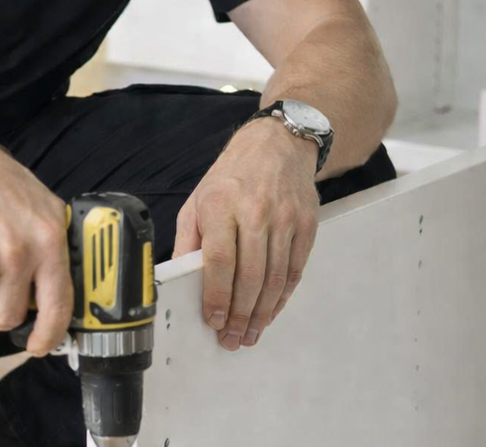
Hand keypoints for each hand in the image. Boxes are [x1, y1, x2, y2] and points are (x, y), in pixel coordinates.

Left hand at [171, 119, 319, 349]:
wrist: (276, 146)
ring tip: (251, 333)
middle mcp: (254, 211)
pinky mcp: (306, 225)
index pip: (218, 260)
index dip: (216, 296)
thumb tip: (179, 278)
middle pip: (249, 275)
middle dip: (240, 314)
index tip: (213, 321)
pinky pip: (294, 270)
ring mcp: (284, 218)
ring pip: (274, 278)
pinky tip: (271, 310)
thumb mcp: (197, 199)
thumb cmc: (230, 176)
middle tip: (233, 338)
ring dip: (263, 313)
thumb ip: (187, 239)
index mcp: (220, 203)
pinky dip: (283, 296)